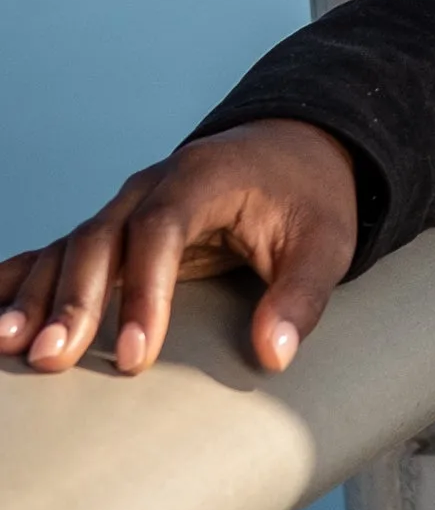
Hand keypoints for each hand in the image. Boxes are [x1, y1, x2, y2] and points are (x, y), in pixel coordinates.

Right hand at [0, 121, 359, 378]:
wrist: (293, 151)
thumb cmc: (310, 198)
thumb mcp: (327, 244)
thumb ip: (301, 297)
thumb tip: (274, 354)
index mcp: (201, 179)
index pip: (159, 232)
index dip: (143, 292)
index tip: (138, 353)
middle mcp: (149, 187)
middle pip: (99, 241)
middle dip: (74, 303)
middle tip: (54, 359)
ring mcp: (124, 206)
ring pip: (68, 249)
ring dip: (36, 296)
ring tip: (8, 346)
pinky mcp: (113, 230)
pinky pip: (57, 253)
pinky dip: (20, 279)